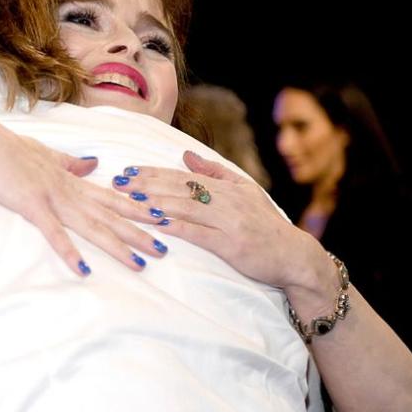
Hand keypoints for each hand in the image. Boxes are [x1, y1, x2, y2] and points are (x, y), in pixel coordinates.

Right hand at [0, 120, 172, 275]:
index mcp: (71, 180)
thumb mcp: (45, 154)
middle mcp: (69, 189)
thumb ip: (70, 163)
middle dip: (139, 233)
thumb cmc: (6, 148)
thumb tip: (93, 163)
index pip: (111, 198)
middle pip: (111, 215)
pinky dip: (69, 252)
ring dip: (117, 246)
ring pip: (93, 226)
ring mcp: (52, 197)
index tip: (162, 218)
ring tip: (140, 263)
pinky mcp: (32, 206)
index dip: (138, 209)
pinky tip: (83, 270)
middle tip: (165, 249)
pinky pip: (55, 233)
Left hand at [111, 149, 328, 293]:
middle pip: (179, 188)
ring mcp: (229, 222)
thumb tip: (186, 155)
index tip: (127, 171)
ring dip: (156, 203)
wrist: (293, 256)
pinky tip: (157, 224)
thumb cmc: (265, 226)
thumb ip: (215, 172)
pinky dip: (178, 227)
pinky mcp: (231, 244)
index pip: (182, 176)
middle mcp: (226, 200)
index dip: (153, 173)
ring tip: (130, 200)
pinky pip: (200, 233)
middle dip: (146, 184)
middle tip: (118, 183)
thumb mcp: (245, 191)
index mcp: (225, 187)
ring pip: (187, 207)